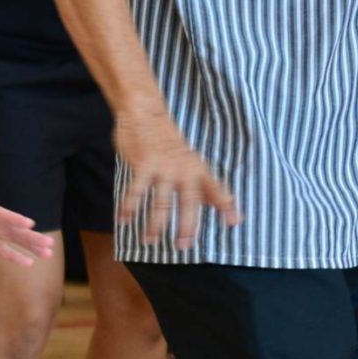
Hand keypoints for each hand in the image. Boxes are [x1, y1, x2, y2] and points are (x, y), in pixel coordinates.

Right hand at [112, 110, 238, 247]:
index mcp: (198, 169)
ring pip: (160, 203)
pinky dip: (129, 207)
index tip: (233, 222)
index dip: (225, 205)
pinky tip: (124, 220)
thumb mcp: (191, 161)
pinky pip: (136, 192)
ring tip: (149, 241)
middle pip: (188, 203)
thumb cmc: (168, 142)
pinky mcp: (143, 165)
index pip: (216, 189)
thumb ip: (206, 186)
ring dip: (155, 225)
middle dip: (187, 226)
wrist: (145, 113)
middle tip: (183, 246)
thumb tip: (228, 209)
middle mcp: (184, 170)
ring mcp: (163, 168)